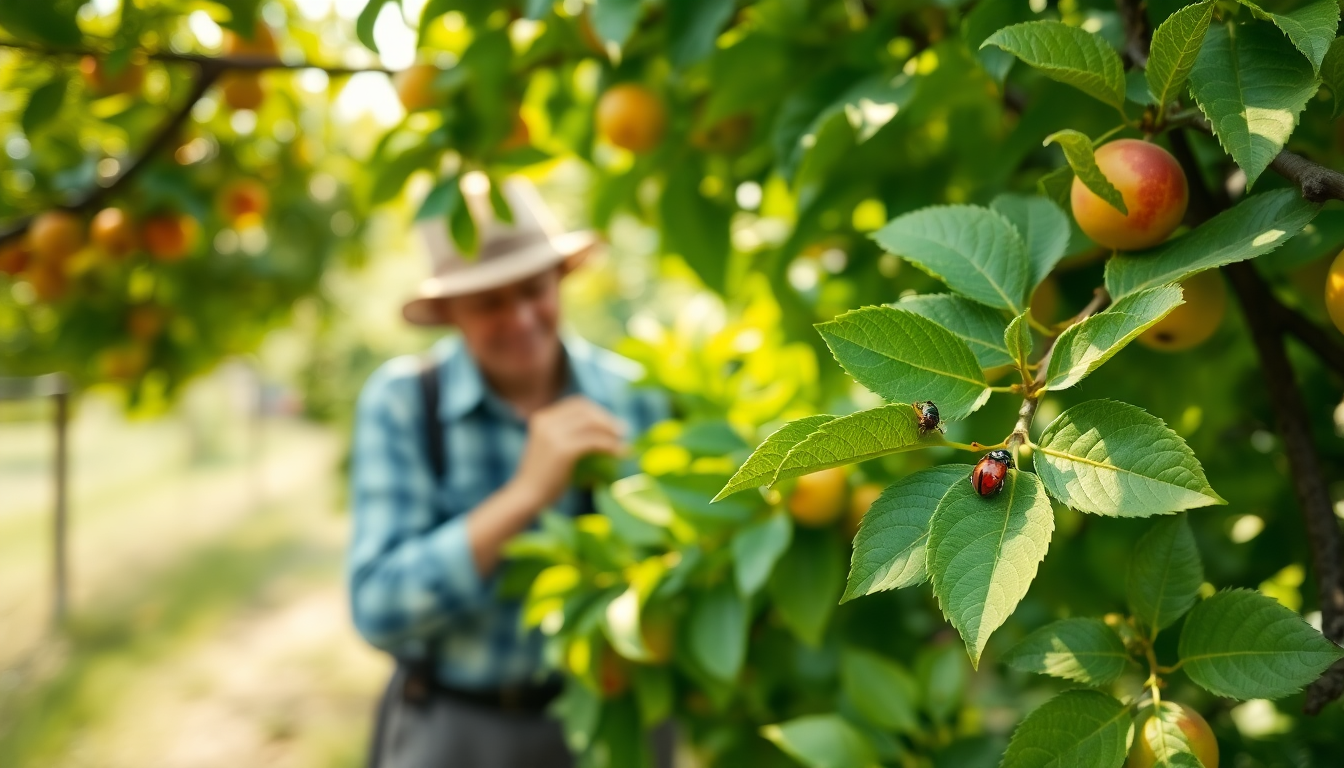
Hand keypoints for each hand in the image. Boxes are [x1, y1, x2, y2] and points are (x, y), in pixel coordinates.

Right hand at [511, 395, 626, 508]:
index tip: (611, 423)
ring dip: (612, 432)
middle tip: (623, 432)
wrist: (526, 496)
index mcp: (542, 418)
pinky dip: (611, 446)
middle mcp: (547, 421)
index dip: (597, 411)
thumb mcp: (549, 447)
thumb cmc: (542, 477)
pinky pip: (595, 442)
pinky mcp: (564, 450)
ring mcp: (554, 434)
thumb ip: (566, 434)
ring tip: (623, 443)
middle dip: (607, 419)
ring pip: (593, 424)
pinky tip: (619, 453)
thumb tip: (599, 429)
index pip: (577, 404)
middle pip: (586, 410)